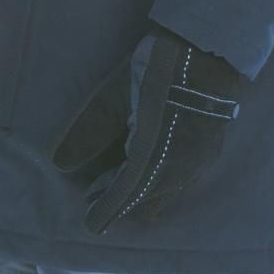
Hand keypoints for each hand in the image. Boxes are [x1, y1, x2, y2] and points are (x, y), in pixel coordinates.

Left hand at [50, 25, 241, 233]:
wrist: (212, 50)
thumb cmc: (159, 68)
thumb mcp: (117, 94)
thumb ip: (91, 130)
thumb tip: (61, 163)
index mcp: (153, 159)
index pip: (124, 197)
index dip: (105, 210)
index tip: (89, 223)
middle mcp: (178, 171)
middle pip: (147, 203)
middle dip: (122, 204)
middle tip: (98, 193)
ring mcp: (198, 163)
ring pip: (167, 195)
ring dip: (143, 195)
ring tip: (120, 181)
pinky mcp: (210, 152)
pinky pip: (183, 183)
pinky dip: (162, 185)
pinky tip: (153, 168)